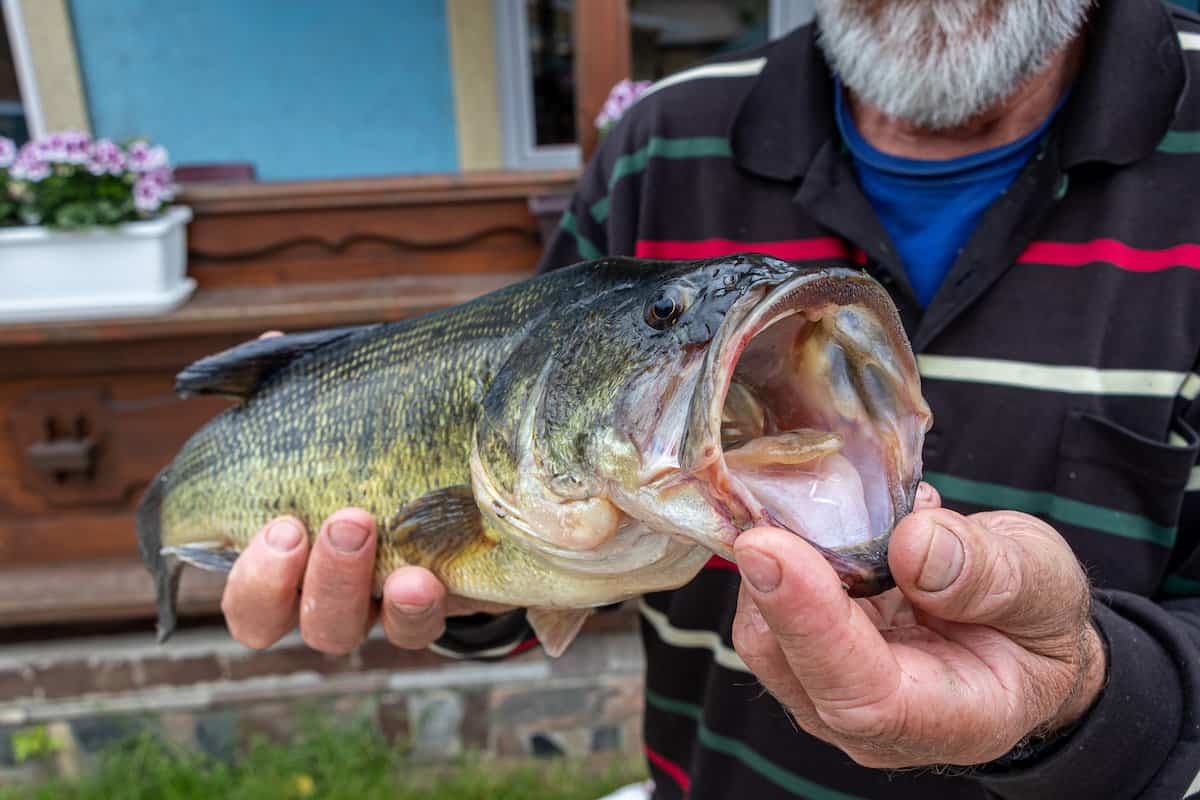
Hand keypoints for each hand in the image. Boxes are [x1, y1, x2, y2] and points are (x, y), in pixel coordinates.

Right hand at [224, 332, 510, 652]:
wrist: (477, 479)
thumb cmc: (387, 443)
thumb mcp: (343, 412)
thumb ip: (299, 386)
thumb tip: (273, 341)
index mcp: (279, 551)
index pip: (240, 586)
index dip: (249, 573)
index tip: (280, 520)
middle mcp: (313, 590)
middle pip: (267, 621)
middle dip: (283, 578)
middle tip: (335, 520)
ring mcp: (368, 607)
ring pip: (333, 632)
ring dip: (343, 585)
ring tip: (367, 528)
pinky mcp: (426, 609)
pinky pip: (413, 630)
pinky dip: (412, 608)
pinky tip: (424, 578)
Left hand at [731, 483, 1106, 767]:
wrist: (1019, 638)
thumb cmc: (1036, 622)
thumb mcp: (1045, 586)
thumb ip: (991, 573)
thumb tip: (914, 544)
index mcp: (948, 720)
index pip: (859, 693)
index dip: (808, 620)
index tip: (770, 546)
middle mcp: (871, 721)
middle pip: (787, 660)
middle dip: (771, 578)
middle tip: (778, 495)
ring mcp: (829, 686)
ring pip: (764, 627)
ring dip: (774, 556)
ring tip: (823, 496)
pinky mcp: (806, 649)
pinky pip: (768, 600)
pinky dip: (782, 549)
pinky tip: (826, 512)